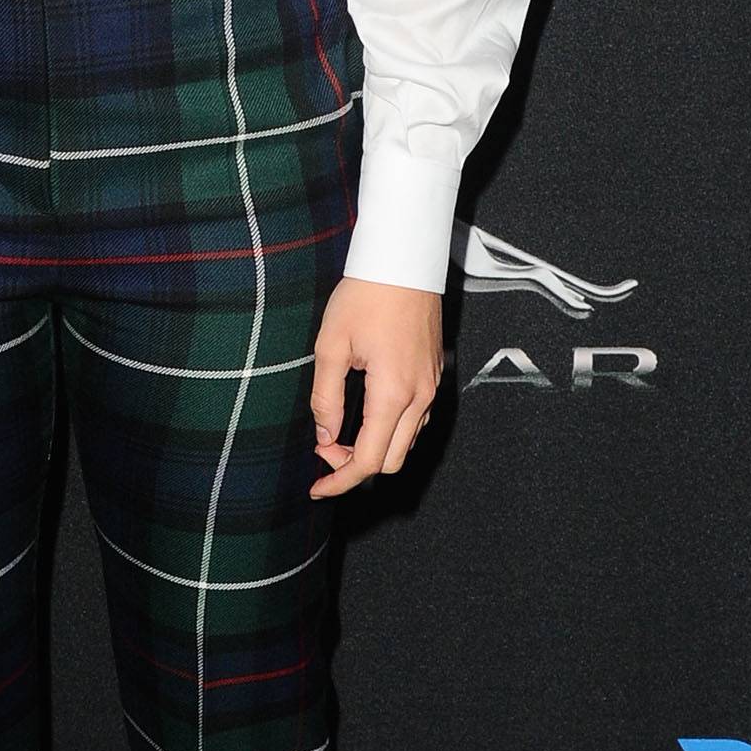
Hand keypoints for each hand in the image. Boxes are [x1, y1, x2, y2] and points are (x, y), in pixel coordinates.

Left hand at [309, 280, 442, 497]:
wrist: (404, 261)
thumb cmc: (366, 296)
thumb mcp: (330, 347)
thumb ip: (326, 398)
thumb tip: (324, 434)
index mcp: (393, 394)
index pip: (368, 460)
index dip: (340, 480)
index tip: (317, 488)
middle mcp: (419, 397)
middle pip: (390, 461)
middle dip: (354, 466)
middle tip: (323, 449)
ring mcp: (430, 387)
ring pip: (405, 443)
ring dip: (374, 449)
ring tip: (338, 434)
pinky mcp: (433, 375)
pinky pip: (415, 421)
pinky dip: (390, 431)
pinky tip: (365, 417)